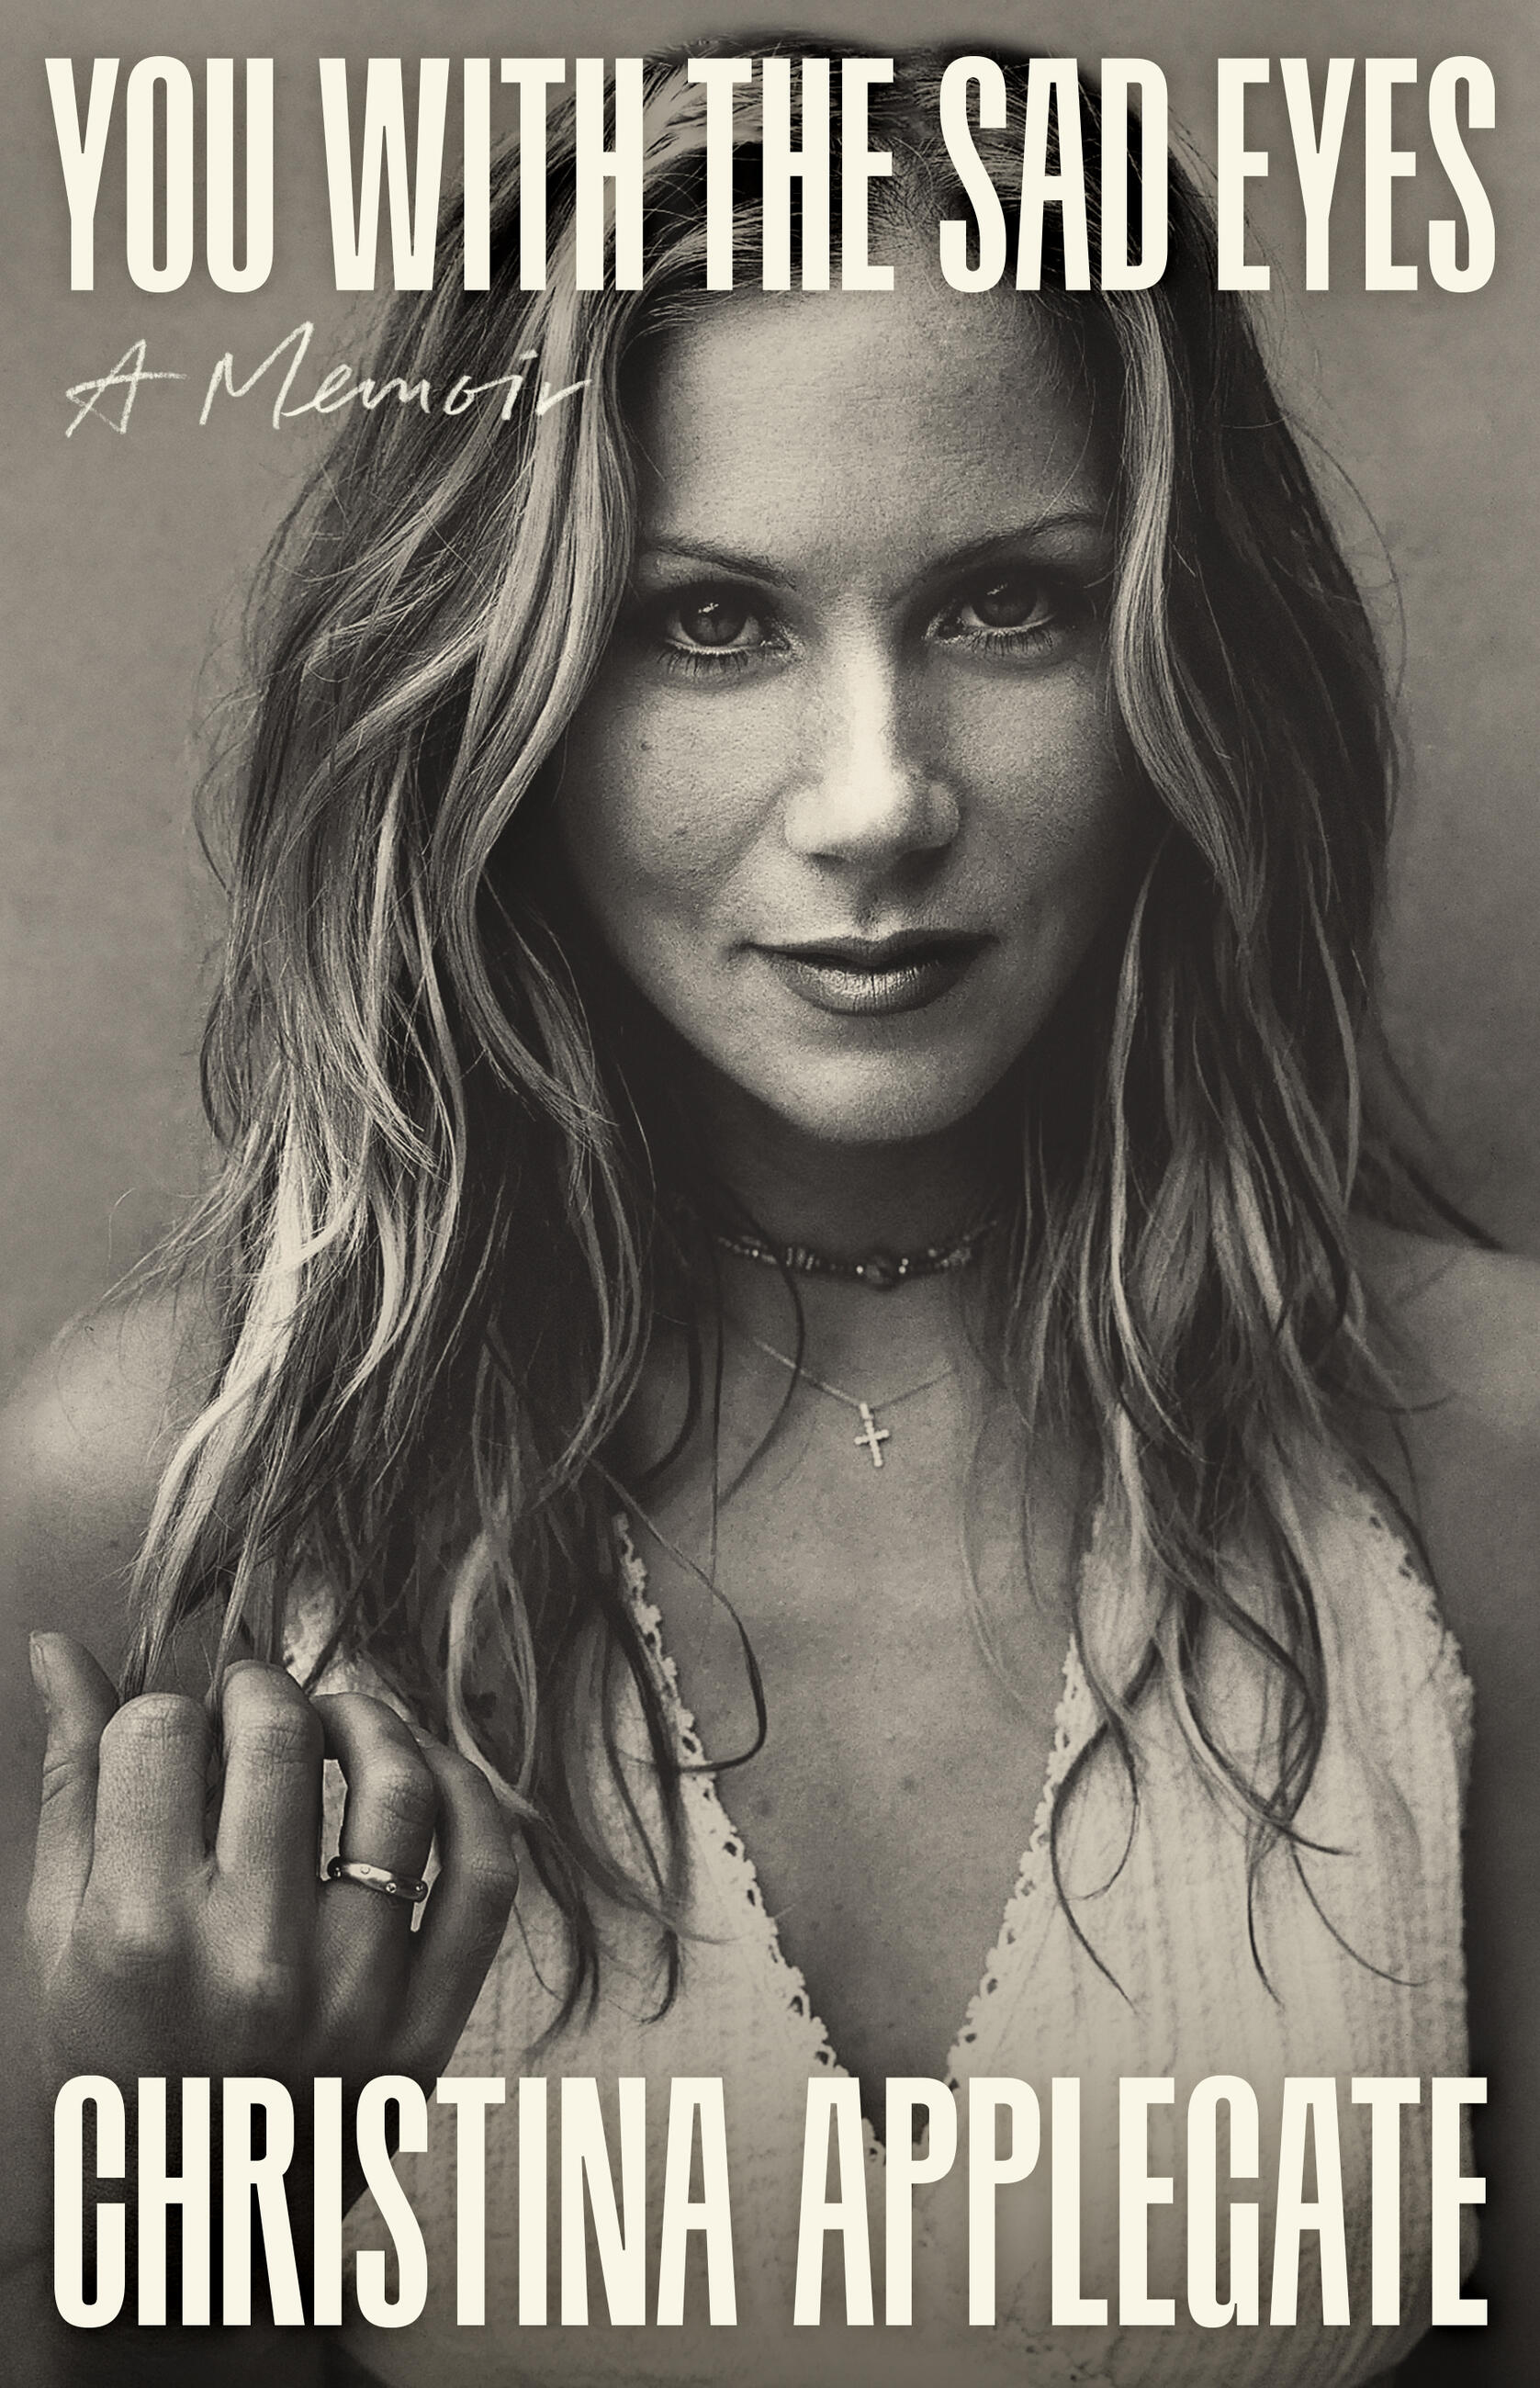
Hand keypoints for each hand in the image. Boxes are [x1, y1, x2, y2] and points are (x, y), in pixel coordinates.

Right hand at [25, 1636, 520, 2096]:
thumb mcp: (61, 1935)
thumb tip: (59, 1647)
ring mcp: (352, 1994)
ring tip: (336, 1720)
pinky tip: (428, 1771)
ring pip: (398, 1787)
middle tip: (251, 1705)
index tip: (175, 1733)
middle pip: (279, 1736)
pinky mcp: (428, 2027)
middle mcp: (251, 1958)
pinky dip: (471, 1798)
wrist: (185, 2231)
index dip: (168, 1709)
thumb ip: (71, 1784)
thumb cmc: (111, 2067)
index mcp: (140, 1931)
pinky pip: (485, 1877)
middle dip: (261, 1688)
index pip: (163, 1732)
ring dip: (368, 1718)